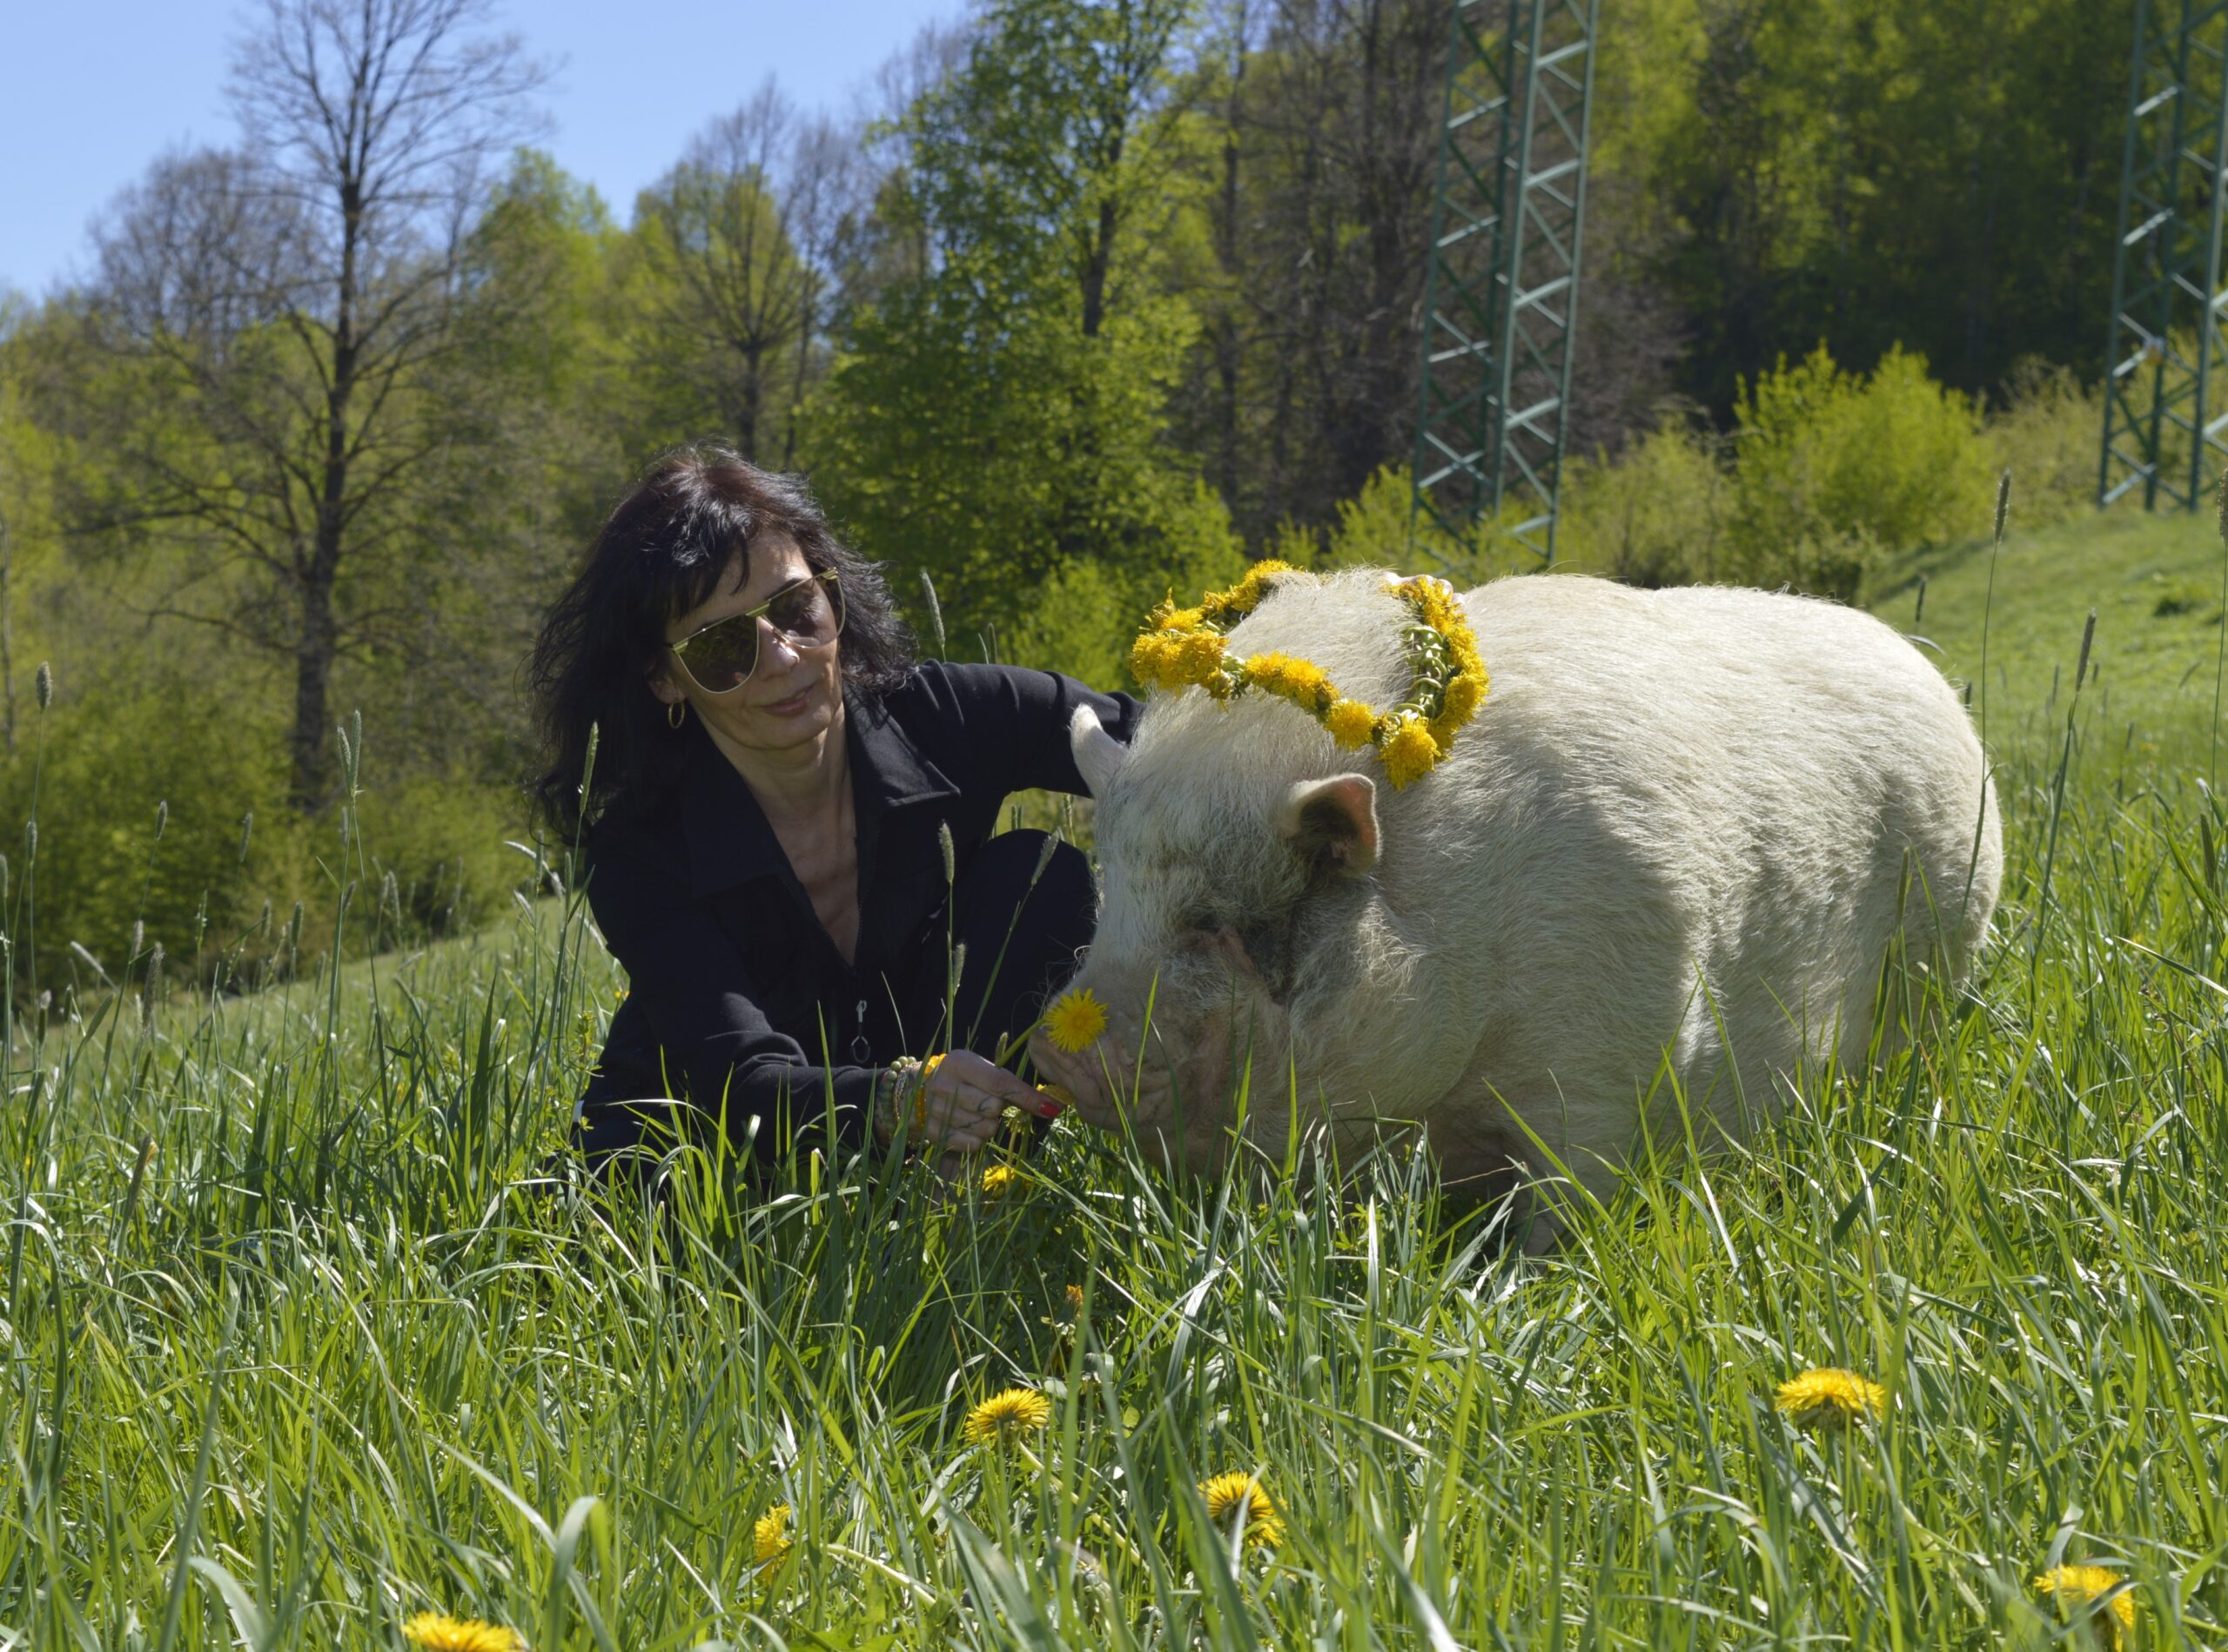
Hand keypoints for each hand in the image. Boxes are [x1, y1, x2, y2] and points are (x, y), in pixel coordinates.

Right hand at [905, 1049, 1062, 1153]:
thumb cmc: (960, 1078)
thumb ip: (1006, 1082)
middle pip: (993, 1108)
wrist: (915, 1091)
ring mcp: (935, 1110)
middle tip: (988, 1103)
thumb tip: (1048, 1104)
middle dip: (999, 1109)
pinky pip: (972, 1145)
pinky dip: (976, 1139)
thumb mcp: (978, 1069)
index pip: (1000, 1082)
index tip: (1051, 1108)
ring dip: (989, 1125)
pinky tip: (966, 1127)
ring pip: (985, 1129)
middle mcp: (944, 1084)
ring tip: (975, 1114)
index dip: (1027, 1097)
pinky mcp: (932, 1133)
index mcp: (959, 1062)